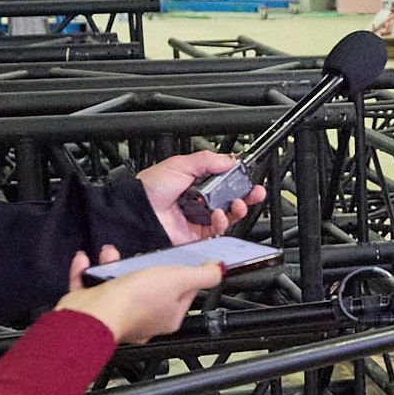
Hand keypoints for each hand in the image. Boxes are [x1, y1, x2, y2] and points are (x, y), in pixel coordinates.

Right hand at [56, 246, 224, 344]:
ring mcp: (118, 315)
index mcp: (169, 316)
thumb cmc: (134, 302)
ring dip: (113, 264)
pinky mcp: (94, 309)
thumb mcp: (179, 280)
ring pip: (118, 285)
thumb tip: (219, 270)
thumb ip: (202, 275)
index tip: (179, 258)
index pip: (184, 292)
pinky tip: (87, 259)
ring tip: (111, 254)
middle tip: (142, 255)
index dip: (183, 273)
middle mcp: (145, 318)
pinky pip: (90, 285)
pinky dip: (87, 271)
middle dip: (144, 265)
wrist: (93, 315)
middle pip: (151, 287)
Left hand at [137, 150, 264, 245]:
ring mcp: (199, 217)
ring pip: (228, 216)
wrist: (138, 209)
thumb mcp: (181, 164)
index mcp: (197, 181)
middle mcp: (200, 200)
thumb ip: (208, 161)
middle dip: (247, 196)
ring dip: (238, 209)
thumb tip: (230, 160)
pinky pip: (217, 230)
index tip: (249, 178)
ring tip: (238, 203)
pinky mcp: (197, 234)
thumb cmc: (150, 187)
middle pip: (231, 199)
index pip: (225, 180)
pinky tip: (220, 214)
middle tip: (255, 192)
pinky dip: (222, 222)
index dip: (239, 180)